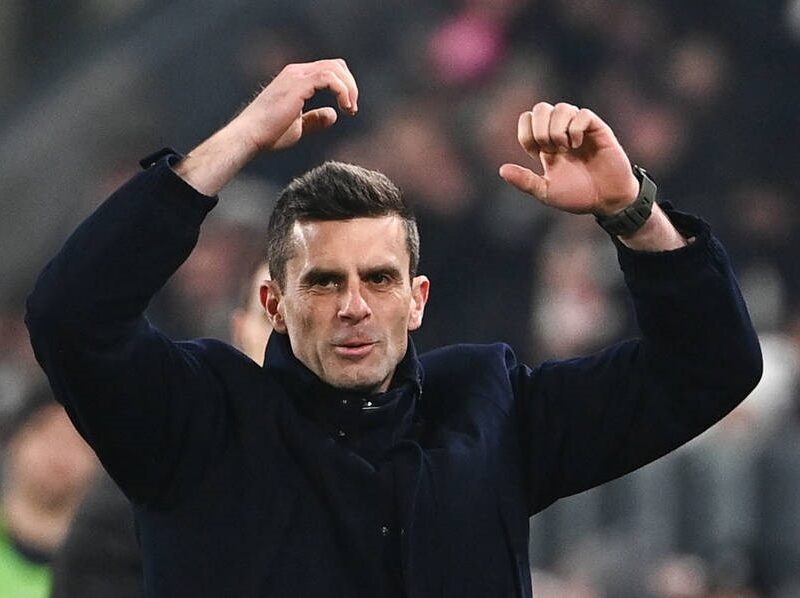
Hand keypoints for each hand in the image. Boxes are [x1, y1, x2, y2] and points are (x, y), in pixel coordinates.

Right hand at [175, 59, 357, 195]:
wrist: (250, 136)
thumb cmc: (268, 135)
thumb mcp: (298, 126)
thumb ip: (315, 119)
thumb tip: (334, 114)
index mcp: (295, 79)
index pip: (328, 71)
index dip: (344, 87)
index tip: (348, 109)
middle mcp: (296, 72)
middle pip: (335, 65)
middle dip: (350, 85)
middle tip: (352, 109)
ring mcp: (296, 76)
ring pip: (335, 69)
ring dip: (349, 88)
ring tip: (350, 109)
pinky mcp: (298, 84)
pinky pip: (329, 78)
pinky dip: (342, 90)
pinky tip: (345, 107)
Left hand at [499, 102, 638, 215]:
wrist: (607, 201)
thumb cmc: (578, 196)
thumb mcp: (546, 192)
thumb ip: (525, 181)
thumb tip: (501, 169)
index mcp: (546, 143)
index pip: (527, 119)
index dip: (526, 134)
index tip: (536, 155)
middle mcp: (561, 132)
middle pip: (541, 108)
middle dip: (540, 130)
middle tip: (550, 150)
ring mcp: (580, 129)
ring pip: (561, 108)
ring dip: (557, 129)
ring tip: (565, 149)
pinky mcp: (598, 129)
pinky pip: (582, 114)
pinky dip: (574, 128)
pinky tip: (576, 144)